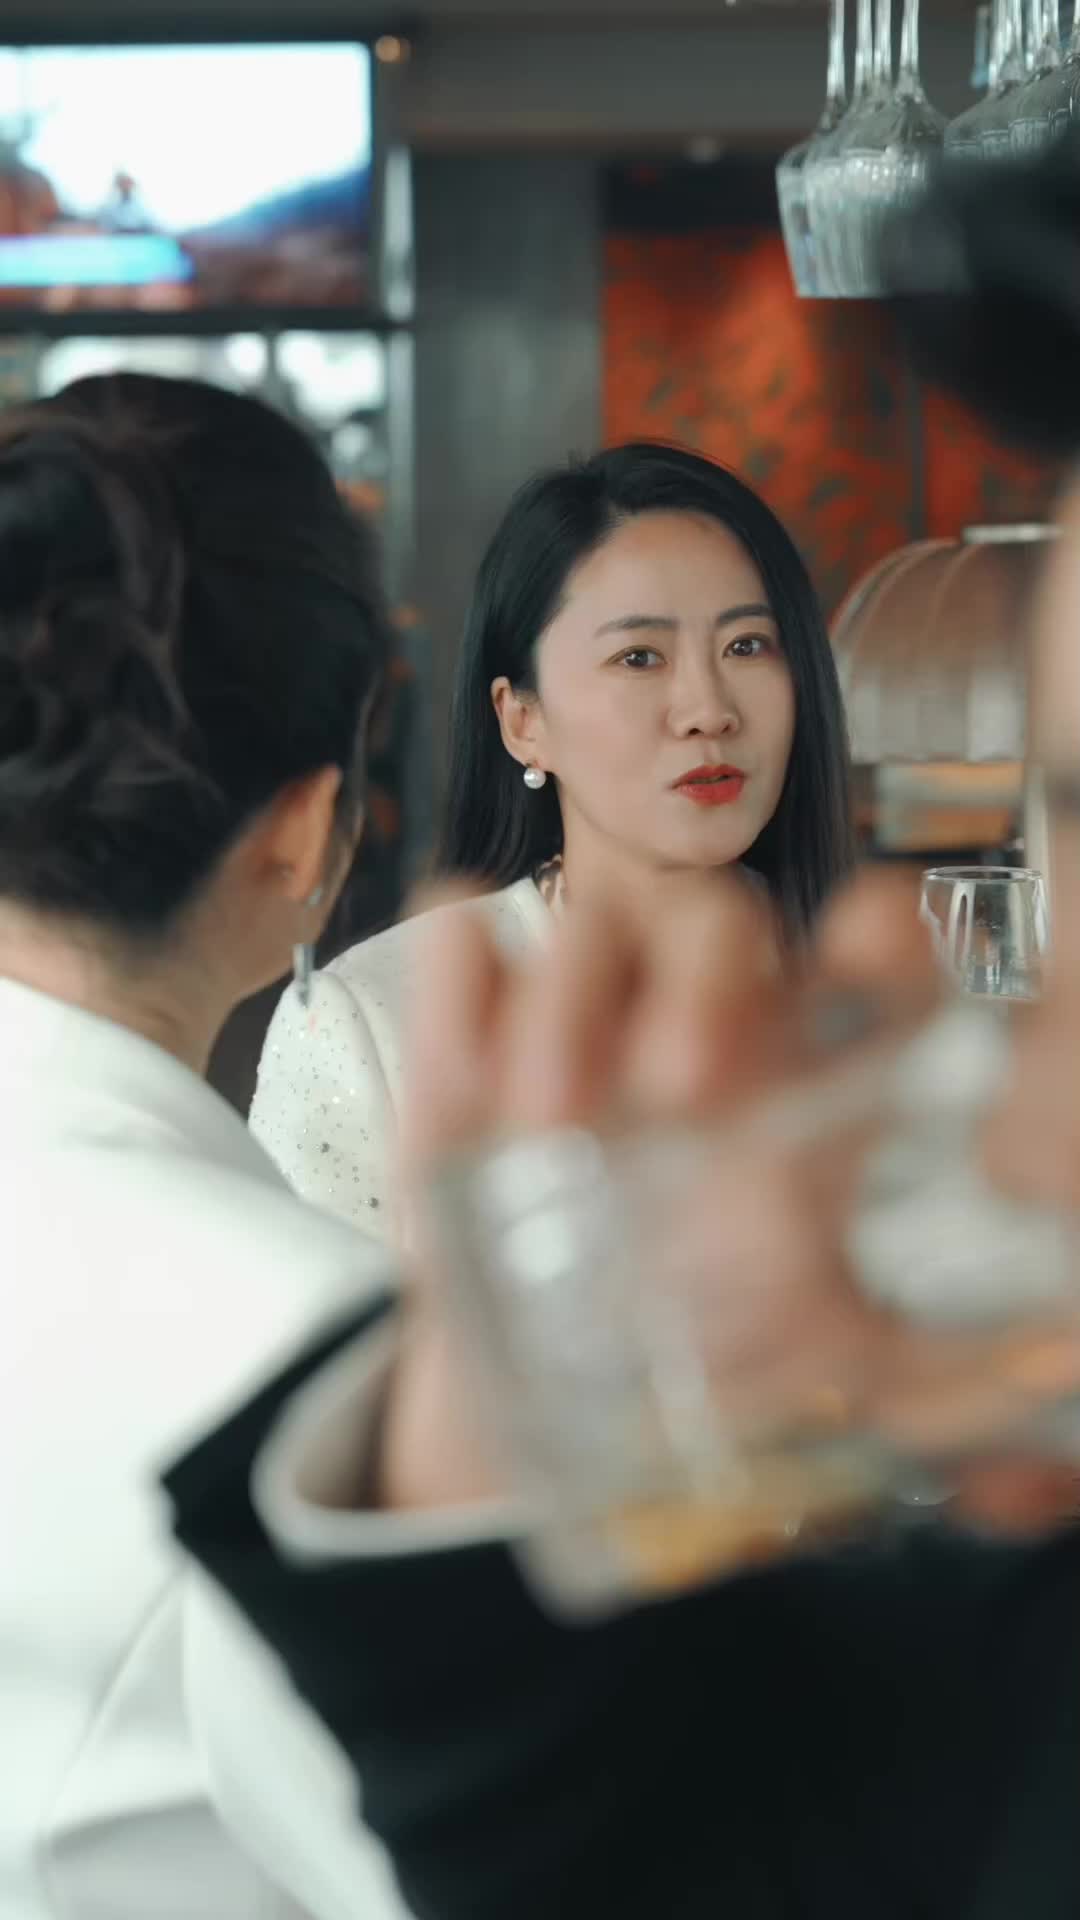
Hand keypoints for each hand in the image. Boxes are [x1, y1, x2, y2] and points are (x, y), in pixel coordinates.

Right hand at [384, 868, 1079, 1551]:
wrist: (533, 1409)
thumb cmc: (705, 1367)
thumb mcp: (836, 1377)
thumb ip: (944, 1382)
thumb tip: (1053, 1420)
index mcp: (803, 1083)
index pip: (863, 954)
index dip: (877, 933)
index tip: (870, 957)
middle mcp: (696, 1031)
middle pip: (715, 919)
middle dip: (704, 983)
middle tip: (680, 1090)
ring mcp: (580, 1026)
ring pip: (590, 919)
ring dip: (568, 1001)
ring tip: (551, 1123)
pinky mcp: (467, 1043)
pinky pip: (460, 942)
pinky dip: (462, 987)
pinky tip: (472, 1085)